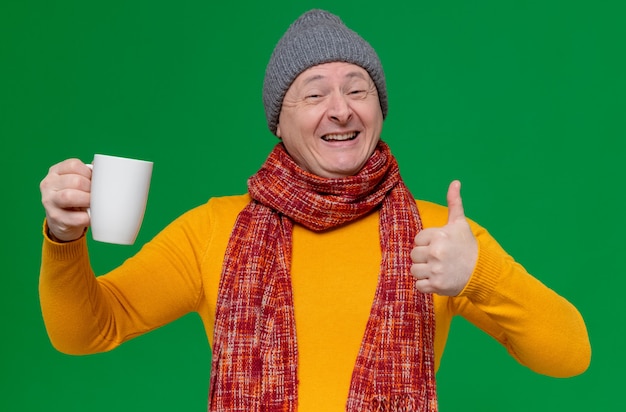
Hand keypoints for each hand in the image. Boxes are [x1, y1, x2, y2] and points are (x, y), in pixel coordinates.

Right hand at [40, 158, 92, 241]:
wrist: (61, 221)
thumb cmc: (75, 197)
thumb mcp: (78, 182)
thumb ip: (89, 174)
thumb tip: (105, 170)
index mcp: (56, 171)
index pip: (74, 165)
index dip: (89, 173)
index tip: (93, 181)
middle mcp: (49, 184)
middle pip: (75, 181)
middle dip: (90, 188)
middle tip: (95, 195)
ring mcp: (49, 201)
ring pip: (69, 196)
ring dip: (87, 200)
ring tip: (93, 204)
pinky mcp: (56, 218)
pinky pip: (76, 217)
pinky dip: (87, 217)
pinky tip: (90, 216)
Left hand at [411, 180, 477, 295]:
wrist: (482, 272)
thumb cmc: (467, 246)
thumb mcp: (460, 224)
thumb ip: (454, 203)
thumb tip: (455, 182)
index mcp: (439, 235)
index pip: (417, 240)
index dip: (426, 244)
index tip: (439, 246)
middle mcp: (436, 252)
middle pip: (413, 255)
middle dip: (424, 258)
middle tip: (438, 259)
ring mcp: (436, 270)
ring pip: (414, 270)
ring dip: (423, 272)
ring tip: (437, 269)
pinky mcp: (436, 285)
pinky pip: (418, 286)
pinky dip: (426, 285)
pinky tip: (437, 279)